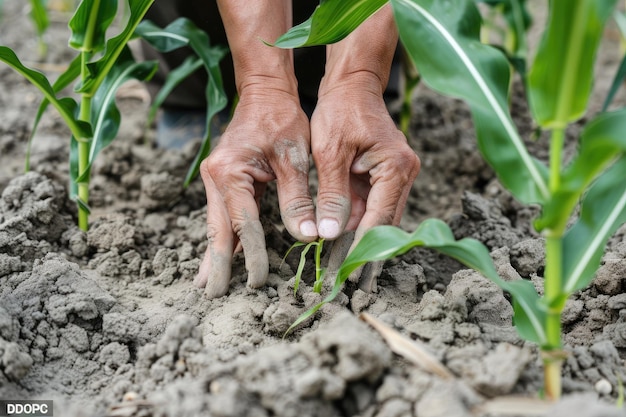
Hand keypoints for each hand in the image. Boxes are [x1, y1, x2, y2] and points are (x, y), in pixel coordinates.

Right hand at [194, 88, 314, 297]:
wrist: (264, 92)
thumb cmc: (282, 119)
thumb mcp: (295, 158)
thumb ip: (298, 198)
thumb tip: (307, 236)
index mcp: (230, 172)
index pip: (243, 224)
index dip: (252, 255)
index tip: (260, 281)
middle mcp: (216, 177)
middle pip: (217, 229)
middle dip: (217, 264)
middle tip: (212, 295)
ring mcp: (216, 179)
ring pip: (215, 224)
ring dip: (214, 254)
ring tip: (206, 283)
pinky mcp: (223, 180)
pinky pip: (221, 214)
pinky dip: (221, 236)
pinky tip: (217, 255)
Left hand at [311, 73, 420, 289]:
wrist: (352, 85)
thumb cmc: (339, 111)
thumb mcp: (330, 152)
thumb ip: (331, 194)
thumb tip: (328, 234)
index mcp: (395, 168)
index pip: (379, 219)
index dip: (362, 248)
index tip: (348, 273)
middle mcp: (404, 174)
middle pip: (384, 223)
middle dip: (363, 251)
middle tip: (345, 281)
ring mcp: (397, 175)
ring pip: (378, 218)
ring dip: (358, 241)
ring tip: (339, 269)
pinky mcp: (384, 176)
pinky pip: (372, 206)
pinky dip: (356, 224)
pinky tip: (340, 244)